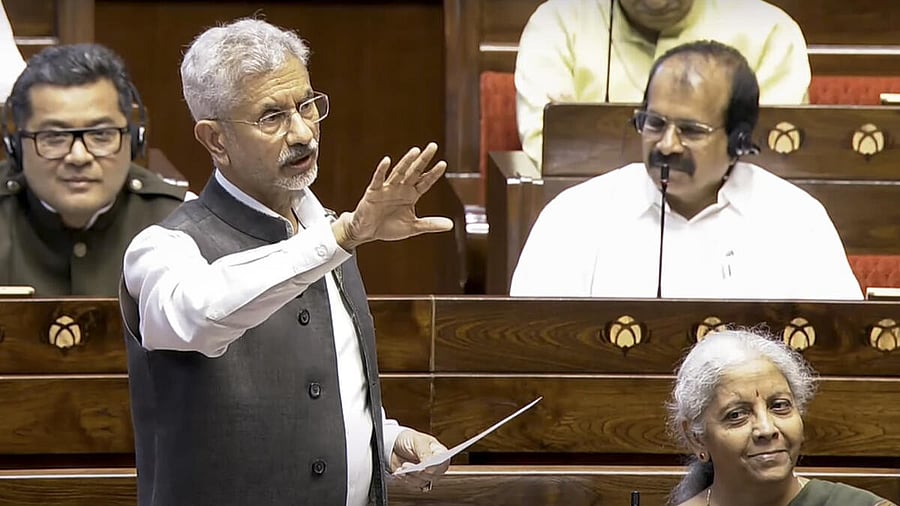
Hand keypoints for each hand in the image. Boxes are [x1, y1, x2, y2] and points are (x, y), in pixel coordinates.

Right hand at [332, 142, 452, 249]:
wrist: (368, 232)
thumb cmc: (389, 227)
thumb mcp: (413, 227)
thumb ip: (430, 224)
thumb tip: (451, 225)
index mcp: (411, 195)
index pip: (425, 182)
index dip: (433, 173)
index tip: (443, 163)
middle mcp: (401, 188)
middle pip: (414, 171)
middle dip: (423, 159)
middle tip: (433, 146)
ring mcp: (387, 188)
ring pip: (399, 172)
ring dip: (406, 162)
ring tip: (415, 151)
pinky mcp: (374, 192)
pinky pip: (378, 179)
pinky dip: (382, 170)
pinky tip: (386, 160)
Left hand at [389, 429, 449, 492]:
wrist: (394, 445)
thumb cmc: (408, 439)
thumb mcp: (417, 440)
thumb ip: (424, 451)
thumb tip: (429, 462)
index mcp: (439, 453)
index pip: (443, 463)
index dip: (436, 467)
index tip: (424, 467)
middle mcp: (435, 465)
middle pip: (433, 476)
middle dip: (419, 472)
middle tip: (407, 465)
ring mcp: (425, 474)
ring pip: (422, 482)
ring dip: (410, 477)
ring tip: (401, 468)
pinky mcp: (415, 481)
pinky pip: (412, 486)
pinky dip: (404, 480)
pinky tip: (399, 472)